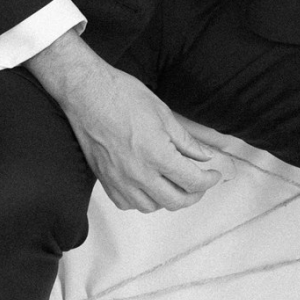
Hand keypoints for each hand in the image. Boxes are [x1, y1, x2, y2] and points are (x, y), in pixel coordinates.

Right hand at [27, 30, 230, 212]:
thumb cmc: (120, 95)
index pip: (192, 181)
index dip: (208, 181)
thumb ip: (185, 140)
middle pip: (175, 201)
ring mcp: (120, 180)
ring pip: (152, 207)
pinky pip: (129, 204)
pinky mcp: (105, 181)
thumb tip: (202, 155)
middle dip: (194, 194)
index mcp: (156, 154)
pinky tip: (147, 186)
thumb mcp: (162, 112)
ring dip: (168, 199)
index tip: (213, 175)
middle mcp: (138, 173)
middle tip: (199, 182)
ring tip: (174, 183)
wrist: (86, 92)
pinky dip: (143, 200)